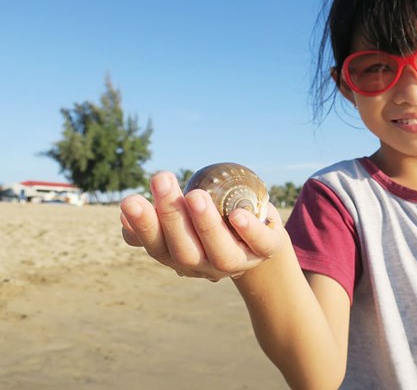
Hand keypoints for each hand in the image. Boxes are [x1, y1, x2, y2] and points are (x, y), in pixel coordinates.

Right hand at [120, 171, 287, 280]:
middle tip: (161, 179)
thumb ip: (157, 222)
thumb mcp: (184, 223)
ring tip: (195, 195)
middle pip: (184, 250)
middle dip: (171, 215)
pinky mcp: (265, 249)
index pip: (157, 246)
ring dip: (205, 224)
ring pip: (219, 251)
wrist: (258, 237)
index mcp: (179, 256)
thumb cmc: (214, 223)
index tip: (129, 200)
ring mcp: (237, 261)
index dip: (143, 226)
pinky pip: (259, 244)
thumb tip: (124, 217)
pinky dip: (249, 231)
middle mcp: (205, 265)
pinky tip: (238, 214)